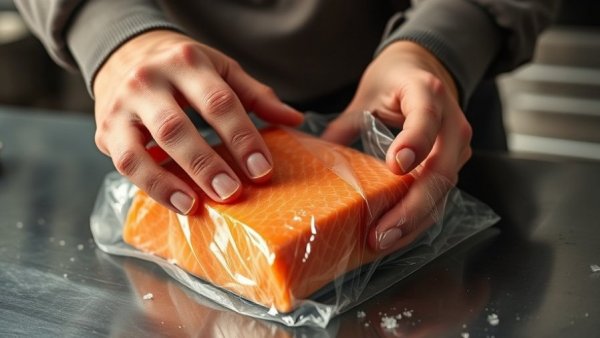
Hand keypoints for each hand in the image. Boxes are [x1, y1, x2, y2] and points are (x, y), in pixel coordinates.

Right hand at [93, 30, 302, 214]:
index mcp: (185, 62)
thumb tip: (294, 120)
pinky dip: (151, 187)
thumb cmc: (183, 68)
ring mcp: (121, 107)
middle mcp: (148, 81)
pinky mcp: (106, 131)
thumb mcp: (221, 69)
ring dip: (169, 182)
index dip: (241, 138)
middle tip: (232, 191)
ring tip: (197, 204)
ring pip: (141, 150)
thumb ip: (256, 95)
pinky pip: (126, 164)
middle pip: (176, 127)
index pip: (218, 102)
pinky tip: (178, 202)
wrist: (126, 54)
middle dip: (205, 163)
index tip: (262, 169)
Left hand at [321, 41, 471, 250]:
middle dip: (410, 208)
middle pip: (440, 172)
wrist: (424, 68)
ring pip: (442, 192)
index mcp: (427, 93)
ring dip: (413, 221)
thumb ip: (345, 125)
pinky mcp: (453, 164)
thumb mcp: (367, 94)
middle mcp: (451, 122)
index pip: (426, 118)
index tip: (395, 166)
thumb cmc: (394, 79)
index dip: (414, 142)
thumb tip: (315, 159)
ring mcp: (456, 147)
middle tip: (380, 234)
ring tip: (382, 242)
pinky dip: (417, 218)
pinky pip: (439, 196)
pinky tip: (393, 234)